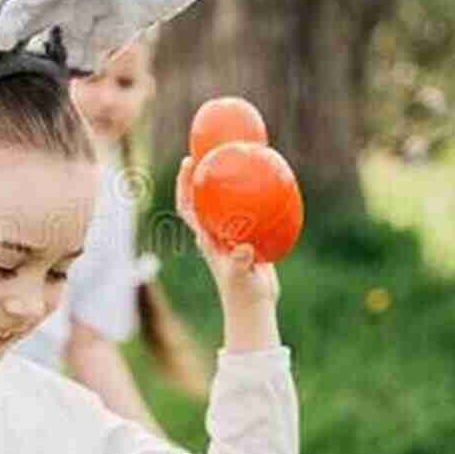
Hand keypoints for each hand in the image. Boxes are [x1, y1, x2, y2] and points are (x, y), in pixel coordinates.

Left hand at [174, 156, 279, 306]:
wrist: (254, 305)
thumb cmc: (242, 292)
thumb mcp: (240, 276)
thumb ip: (239, 262)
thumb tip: (243, 247)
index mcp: (206, 236)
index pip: (187, 205)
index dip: (184, 183)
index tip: (188, 161)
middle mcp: (215, 231)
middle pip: (203, 195)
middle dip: (204, 172)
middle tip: (212, 147)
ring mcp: (231, 233)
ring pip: (225, 200)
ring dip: (227, 180)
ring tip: (239, 155)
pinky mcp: (248, 237)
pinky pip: (249, 209)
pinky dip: (254, 194)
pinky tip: (270, 181)